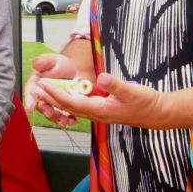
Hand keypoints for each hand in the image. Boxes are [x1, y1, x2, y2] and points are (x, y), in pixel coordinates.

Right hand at [23, 53, 78, 124]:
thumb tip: (36, 63)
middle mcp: (41, 96)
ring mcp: (51, 103)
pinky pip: (62, 116)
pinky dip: (67, 119)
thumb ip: (43, 62)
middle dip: (45, 111)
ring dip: (57, 118)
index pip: (30, 93)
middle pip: (40, 106)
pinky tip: (72, 120)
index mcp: (35, 84)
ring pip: (51, 113)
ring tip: (64, 120)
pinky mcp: (61, 108)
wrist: (73, 71)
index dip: (29, 101)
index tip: (30, 107)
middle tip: (50, 114)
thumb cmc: (59, 64)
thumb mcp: (52, 60)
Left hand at [38, 72, 166, 128]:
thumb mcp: (132, 91)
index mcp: (100, 110)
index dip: (56, 94)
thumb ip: (115, 85)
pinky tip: (65, 94)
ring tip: (44, 91)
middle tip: (35, 88)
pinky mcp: (102, 109)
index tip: (43, 85)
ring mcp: (99, 113)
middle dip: (51, 98)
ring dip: (58, 100)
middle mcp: (96, 114)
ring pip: (73, 107)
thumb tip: (101, 77)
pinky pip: (81, 106)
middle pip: (68, 106)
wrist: (157, 113)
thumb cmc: (145, 103)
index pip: (71, 102)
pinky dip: (69, 100)